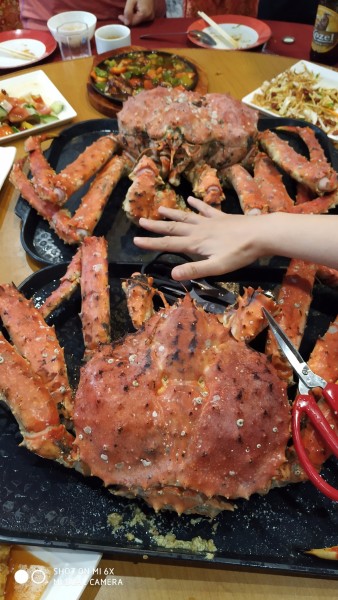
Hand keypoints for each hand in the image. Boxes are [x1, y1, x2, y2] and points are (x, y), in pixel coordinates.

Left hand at [119, 0, 155, 25]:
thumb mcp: (131, 0)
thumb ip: (128, 12)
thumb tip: (126, 23)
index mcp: (145, 14)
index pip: (133, 22)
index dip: (125, 20)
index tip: (120, 16)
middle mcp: (149, 17)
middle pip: (136, 22)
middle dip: (129, 18)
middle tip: (123, 12)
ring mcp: (151, 16)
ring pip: (138, 20)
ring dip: (132, 16)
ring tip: (131, 8)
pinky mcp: (151, 15)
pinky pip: (141, 18)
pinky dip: (137, 15)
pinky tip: (135, 9)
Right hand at [134, 196, 262, 279]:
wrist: (262, 233)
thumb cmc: (241, 253)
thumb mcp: (217, 266)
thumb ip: (195, 270)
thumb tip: (172, 274)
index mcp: (196, 243)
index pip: (169, 244)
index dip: (151, 243)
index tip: (136, 240)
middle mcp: (200, 230)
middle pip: (174, 228)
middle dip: (156, 226)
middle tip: (141, 221)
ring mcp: (211, 221)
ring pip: (187, 217)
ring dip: (173, 214)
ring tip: (160, 209)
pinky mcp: (222, 217)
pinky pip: (206, 209)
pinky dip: (198, 204)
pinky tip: (191, 199)